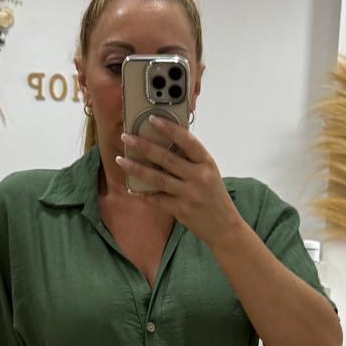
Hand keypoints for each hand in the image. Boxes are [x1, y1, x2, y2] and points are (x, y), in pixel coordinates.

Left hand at [115, 117, 240, 251]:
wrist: (224, 226)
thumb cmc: (214, 195)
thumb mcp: (209, 172)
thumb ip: (191, 159)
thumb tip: (165, 143)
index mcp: (206, 163)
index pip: (187, 141)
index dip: (169, 128)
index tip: (152, 119)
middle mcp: (198, 177)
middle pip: (166, 158)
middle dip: (143, 146)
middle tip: (126, 137)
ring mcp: (189, 194)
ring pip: (158, 178)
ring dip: (137, 168)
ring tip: (121, 160)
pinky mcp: (181, 210)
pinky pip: (157, 199)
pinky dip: (143, 193)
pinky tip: (131, 187)